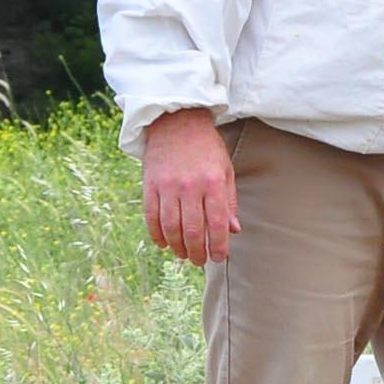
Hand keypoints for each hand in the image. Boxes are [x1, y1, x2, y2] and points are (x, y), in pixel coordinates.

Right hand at [142, 108, 237, 265]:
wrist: (176, 122)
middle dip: (197, 251)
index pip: (217, 224)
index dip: (218, 245)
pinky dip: (157, 234)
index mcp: (213, 183)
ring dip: (177, 247)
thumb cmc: (206, 148)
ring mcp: (167, 186)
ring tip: (184, 255)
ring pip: (170, 227)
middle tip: (200, 261)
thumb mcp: (225, 171)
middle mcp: (190, 186)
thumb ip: (229, 202)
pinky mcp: (150, 185)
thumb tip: (233, 231)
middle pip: (192, 230)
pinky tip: (164, 244)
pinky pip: (151, 217)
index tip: (219, 257)